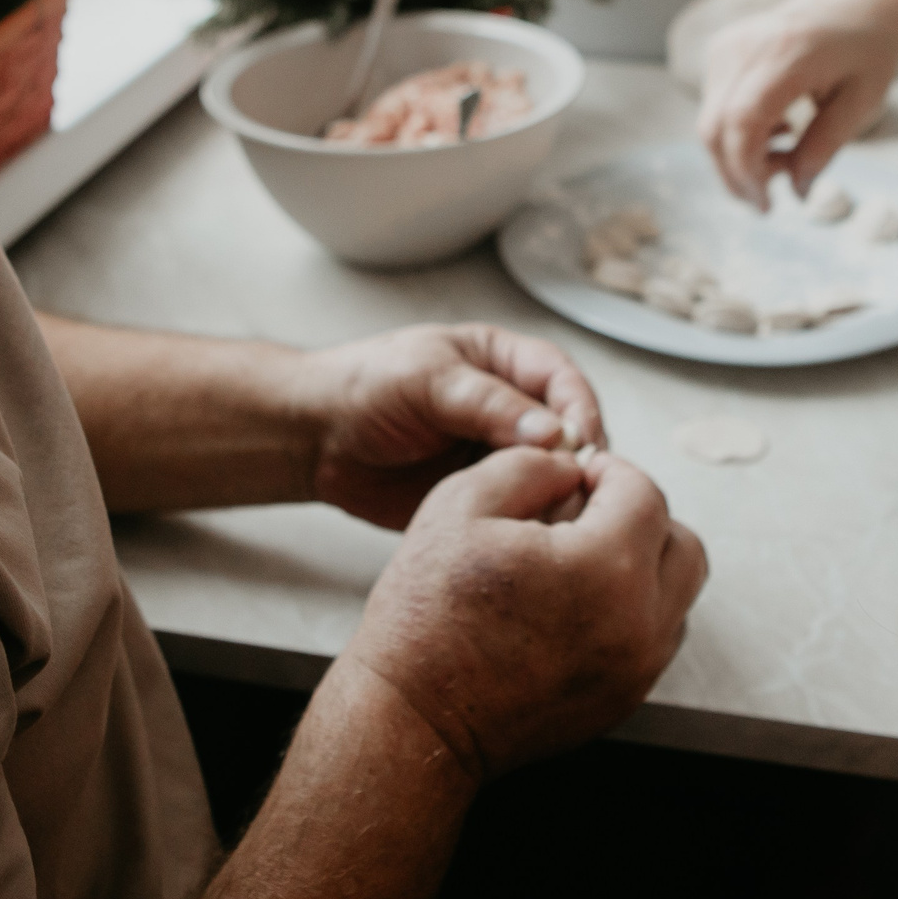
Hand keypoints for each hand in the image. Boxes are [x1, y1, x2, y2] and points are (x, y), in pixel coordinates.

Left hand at [293, 323, 604, 529]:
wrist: (316, 438)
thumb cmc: (364, 388)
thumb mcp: (427, 381)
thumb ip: (488, 404)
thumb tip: (553, 434)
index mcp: (503, 363)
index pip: (561, 381)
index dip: (578, 409)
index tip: (582, 443)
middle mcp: (510, 408)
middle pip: (568, 432)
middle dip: (577, 459)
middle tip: (575, 487)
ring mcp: (498, 453)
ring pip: (552, 475)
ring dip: (559, 495)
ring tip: (554, 516)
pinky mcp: (485, 494)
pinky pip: (521, 508)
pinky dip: (531, 522)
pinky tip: (530, 536)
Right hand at [339, 446, 706, 781]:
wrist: (415, 717)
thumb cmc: (428, 616)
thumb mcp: (461, 506)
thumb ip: (529, 465)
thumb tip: (570, 467)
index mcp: (605, 567)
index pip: (645, 494)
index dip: (610, 471)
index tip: (577, 475)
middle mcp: (638, 622)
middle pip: (682, 545)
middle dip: (641, 517)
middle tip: (588, 514)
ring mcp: (636, 669)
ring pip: (678, 595)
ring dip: (643, 566)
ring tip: (581, 562)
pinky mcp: (624, 698)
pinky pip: (655, 638)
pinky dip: (632, 611)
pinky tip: (575, 607)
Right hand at [696, 0, 897, 210]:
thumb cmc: (867, 47)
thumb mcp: (864, 101)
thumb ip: (825, 146)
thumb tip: (795, 191)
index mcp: (786, 54)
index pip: (741, 120)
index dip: (746, 170)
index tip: (766, 204)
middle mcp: (745, 46)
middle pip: (714, 127)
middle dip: (737, 175)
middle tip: (770, 201)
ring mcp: (727, 46)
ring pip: (710, 123)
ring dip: (739, 157)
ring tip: (787, 158)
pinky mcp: (720, 51)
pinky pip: (714, 108)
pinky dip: (737, 135)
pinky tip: (778, 132)